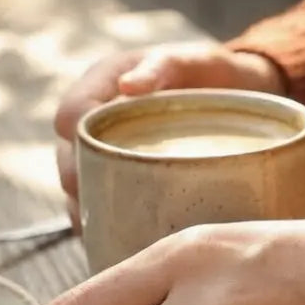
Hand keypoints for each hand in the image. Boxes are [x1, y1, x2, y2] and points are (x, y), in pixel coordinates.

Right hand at [54, 43, 282, 228]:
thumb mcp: (192, 60)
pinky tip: (124, 243)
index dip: (73, 138)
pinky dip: (108, 225)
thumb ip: (163, 66)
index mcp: (102, 86)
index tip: (92, 160)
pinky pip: (104, 205)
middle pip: (68, 158)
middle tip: (103, 205)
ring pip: (81, 187)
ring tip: (111, 232)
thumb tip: (129, 86)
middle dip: (78, 184)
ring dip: (89, 211)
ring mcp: (107, 153)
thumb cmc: (210, 72)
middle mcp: (96, 123)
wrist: (236, 92)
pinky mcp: (125, 179)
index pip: (70, 114)